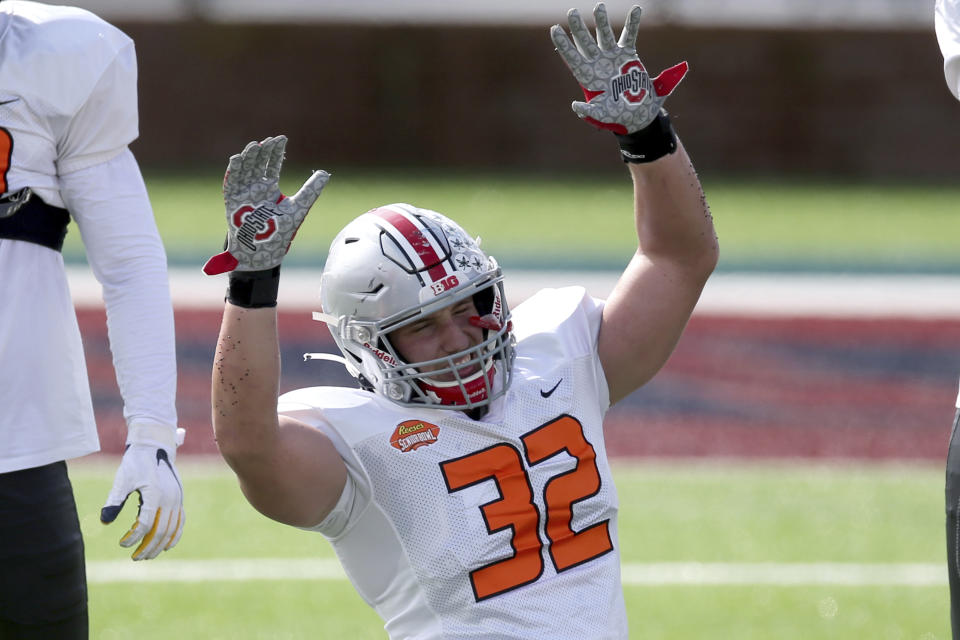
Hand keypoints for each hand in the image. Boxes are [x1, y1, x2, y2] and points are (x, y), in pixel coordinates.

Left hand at [100, 425, 185, 559]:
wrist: (154, 446)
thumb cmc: (136, 462)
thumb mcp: (122, 480)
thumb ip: (115, 500)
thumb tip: (105, 520)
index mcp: (156, 494)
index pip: (146, 524)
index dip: (134, 537)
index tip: (122, 544)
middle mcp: (170, 498)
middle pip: (161, 531)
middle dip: (148, 547)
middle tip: (135, 557)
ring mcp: (177, 499)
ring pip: (172, 528)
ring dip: (161, 545)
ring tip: (148, 555)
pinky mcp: (179, 498)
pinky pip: (180, 521)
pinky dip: (175, 535)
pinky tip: (167, 546)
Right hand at [203, 135, 329, 274]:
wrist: (264, 252)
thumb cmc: (280, 233)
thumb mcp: (298, 208)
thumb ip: (310, 190)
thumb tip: (326, 173)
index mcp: (269, 189)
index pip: (272, 165)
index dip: (276, 152)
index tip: (282, 138)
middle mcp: (255, 189)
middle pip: (257, 164)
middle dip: (262, 151)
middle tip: (269, 141)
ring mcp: (243, 194)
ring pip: (244, 170)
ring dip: (248, 157)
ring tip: (255, 146)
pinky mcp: (233, 202)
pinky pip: (230, 183)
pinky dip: (233, 171)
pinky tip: (237, 159)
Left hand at [551, 3, 687, 134]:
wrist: (636, 113)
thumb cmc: (616, 116)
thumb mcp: (600, 115)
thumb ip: (588, 111)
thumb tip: (575, 106)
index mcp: (588, 77)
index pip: (573, 57)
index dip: (563, 44)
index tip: (554, 29)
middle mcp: (598, 63)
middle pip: (586, 42)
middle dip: (579, 28)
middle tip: (572, 12)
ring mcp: (612, 57)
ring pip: (605, 35)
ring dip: (602, 21)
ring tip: (599, 7)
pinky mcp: (628, 55)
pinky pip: (629, 36)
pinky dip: (633, 24)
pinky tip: (636, 10)